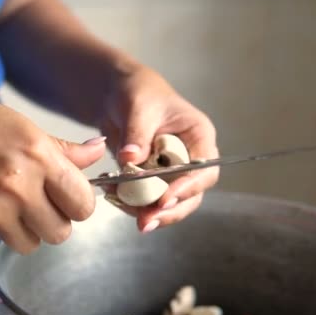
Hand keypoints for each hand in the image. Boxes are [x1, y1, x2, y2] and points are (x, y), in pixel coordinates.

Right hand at [0, 78, 105, 253]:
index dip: (78, 203)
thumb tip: (97, 153)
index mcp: (39, 157)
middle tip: (38, 202)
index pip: (82, 204)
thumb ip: (64, 150)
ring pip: (30, 244)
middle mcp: (19, 187)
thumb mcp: (24, 127)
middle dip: (53, 220)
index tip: (69, 198)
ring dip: (25, 229)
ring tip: (9, 203)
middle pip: (60, 233)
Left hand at [98, 64, 218, 231]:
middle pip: (190, 195)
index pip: (204, 169)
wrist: (116, 96)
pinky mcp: (151, 181)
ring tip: (119, 204)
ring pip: (168, 203)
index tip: (165, 199)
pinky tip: (112, 195)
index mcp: (199, 137)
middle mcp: (190, 158)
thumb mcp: (138, 107)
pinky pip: (145, 200)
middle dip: (168, 211)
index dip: (188, 187)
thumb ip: (137, 133)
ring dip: (145, 210)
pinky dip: (129, 202)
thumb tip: (131, 158)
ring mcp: (171, 172)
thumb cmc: (137, 92)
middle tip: (145, 221)